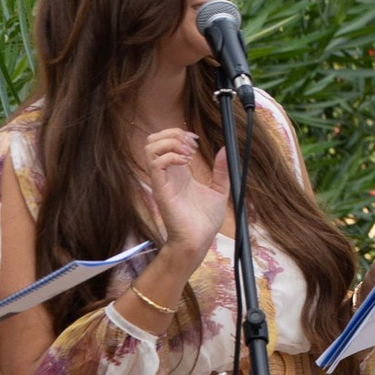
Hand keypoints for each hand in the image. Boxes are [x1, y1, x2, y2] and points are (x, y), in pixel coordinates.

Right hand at [142, 128, 228, 266]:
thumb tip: (224, 150)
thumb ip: (221, 171)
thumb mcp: (218, 190)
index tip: (196, 141)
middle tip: (190, 146)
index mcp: (179, 172)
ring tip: (188, 154)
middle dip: (172, 134)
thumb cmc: (205, 221)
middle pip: (153, 141)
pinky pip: (156, 164)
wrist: (199, 240)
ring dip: (170, 143)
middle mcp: (168, 173)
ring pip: (150, 148)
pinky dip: (171, 156)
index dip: (179, 134)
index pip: (166, 142)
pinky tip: (186, 163)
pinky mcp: (161, 190)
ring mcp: (163, 180)